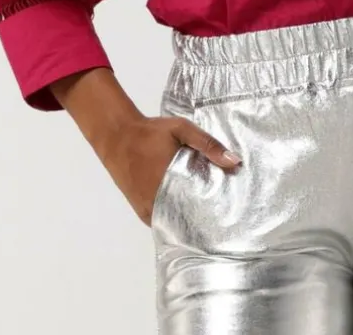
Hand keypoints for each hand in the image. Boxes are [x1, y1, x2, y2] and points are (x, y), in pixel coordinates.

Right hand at [94, 113, 241, 225]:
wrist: (118, 136)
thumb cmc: (151, 132)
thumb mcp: (182, 129)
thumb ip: (207, 144)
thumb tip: (235, 162)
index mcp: (172, 182)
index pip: (200, 207)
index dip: (216, 210)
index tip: (233, 212)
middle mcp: (159, 201)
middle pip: (188, 218)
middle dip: (206, 217)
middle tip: (227, 216)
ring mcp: (148, 208)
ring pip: (175, 222)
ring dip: (190, 220)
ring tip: (212, 217)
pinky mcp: (141, 209)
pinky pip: (162, 221)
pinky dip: (175, 220)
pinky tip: (189, 215)